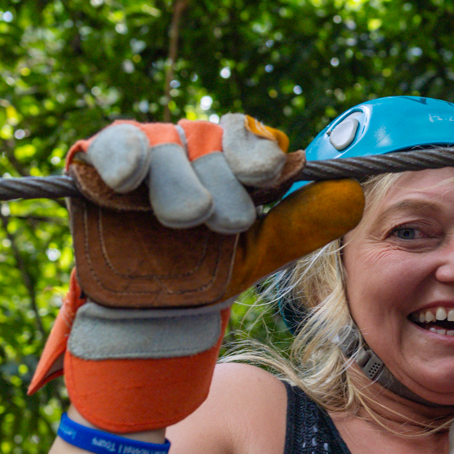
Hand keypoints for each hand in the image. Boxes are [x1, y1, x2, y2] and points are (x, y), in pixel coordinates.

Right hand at [27, 115, 363, 432]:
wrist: (150, 316)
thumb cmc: (203, 275)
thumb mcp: (257, 253)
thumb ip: (303, 223)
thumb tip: (354, 194)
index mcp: (231, 161)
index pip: (252, 137)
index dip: (260, 154)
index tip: (270, 177)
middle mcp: (190, 147)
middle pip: (214, 139)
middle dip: (224, 181)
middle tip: (222, 223)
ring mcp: (145, 151)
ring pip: (170, 144)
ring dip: (181, 183)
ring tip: (184, 220)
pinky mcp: (99, 163)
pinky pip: (116, 142)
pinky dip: (125, 157)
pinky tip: (130, 181)